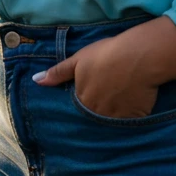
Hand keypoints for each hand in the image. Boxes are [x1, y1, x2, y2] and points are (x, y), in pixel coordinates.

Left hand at [33, 34, 160, 118]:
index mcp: (81, 100)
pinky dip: (129, 112)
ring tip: (120, 94)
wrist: (138, 56)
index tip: (92, 88)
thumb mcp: (79, 59)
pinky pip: (129, 121)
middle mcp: (96, 114)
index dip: (85, 96)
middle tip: (108, 91)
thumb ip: (58, 73)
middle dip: (98, 106)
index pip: (79, 106)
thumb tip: (36, 81)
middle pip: (94, 114)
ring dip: (113, 111)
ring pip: (111, 119)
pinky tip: (133, 98)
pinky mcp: (134, 119)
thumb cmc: (106, 54)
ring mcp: (116, 118)